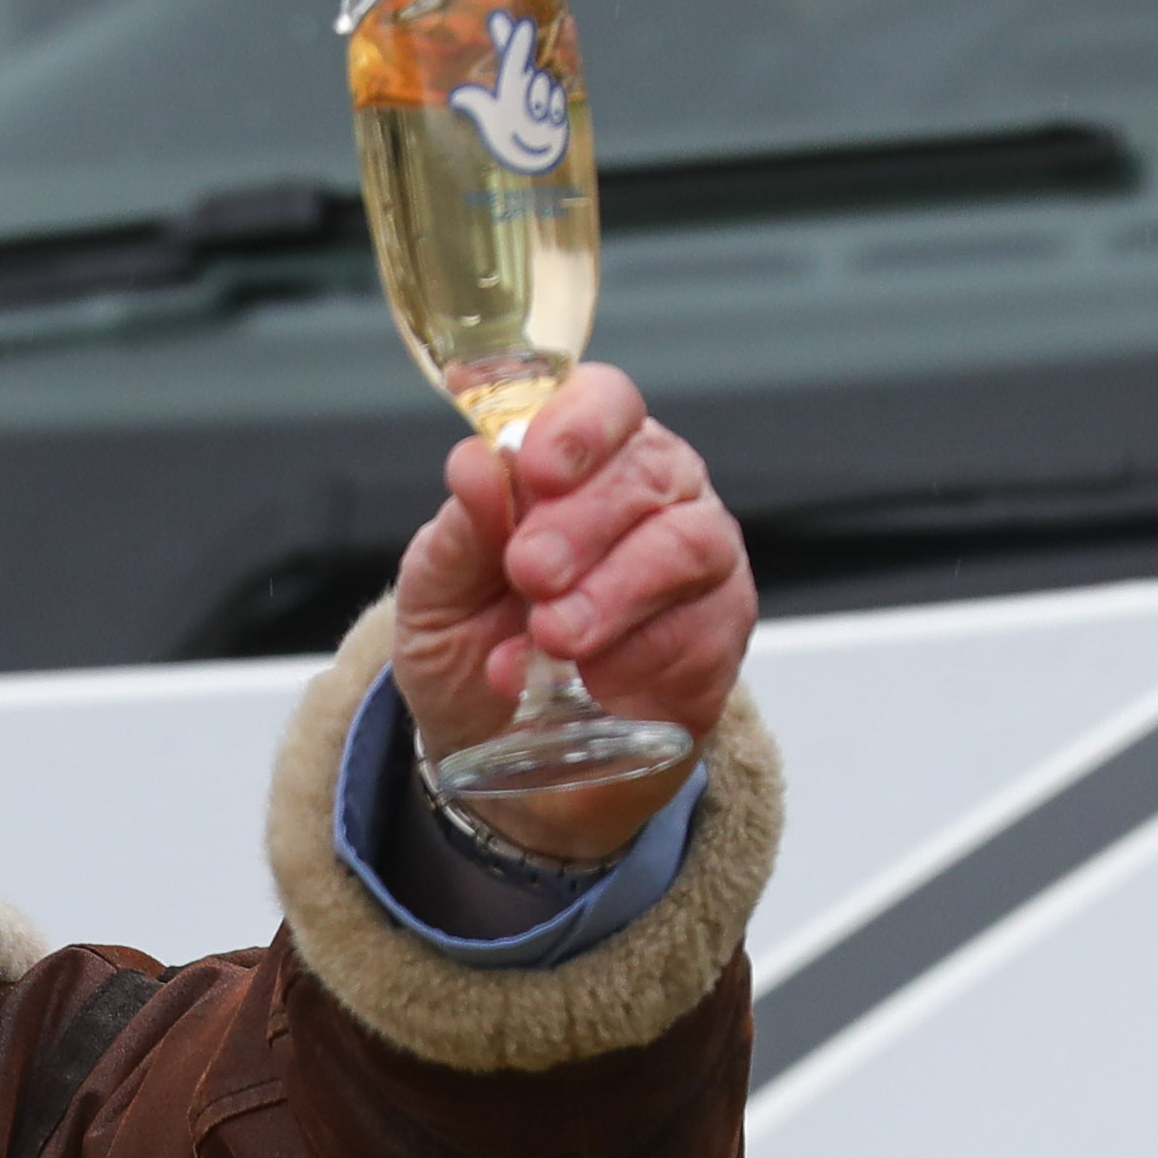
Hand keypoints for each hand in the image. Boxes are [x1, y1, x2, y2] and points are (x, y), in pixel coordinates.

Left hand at [387, 364, 756, 866]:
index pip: (605, 403)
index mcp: (584, 460)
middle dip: (581, 523)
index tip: (536, 469)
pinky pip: (698, 632)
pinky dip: (635, 658)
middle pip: (646, 472)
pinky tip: (587, 685)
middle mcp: (655, 495)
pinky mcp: (718, 637)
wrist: (505, 754)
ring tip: (551, 638)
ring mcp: (698, 563)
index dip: (578, 425)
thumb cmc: (476, 649)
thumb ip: (458, 533)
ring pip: (685, 547)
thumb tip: (473, 464)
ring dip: (613, 591)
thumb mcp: (438, 594)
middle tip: (529, 573)